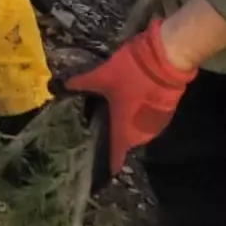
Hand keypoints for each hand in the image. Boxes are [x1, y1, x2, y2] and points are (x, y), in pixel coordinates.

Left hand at [65, 17, 195, 176]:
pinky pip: (147, 119)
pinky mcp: (166, 113)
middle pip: (125, 141)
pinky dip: (139, 114)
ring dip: (128, 122)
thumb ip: (81, 83)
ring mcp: (157, 126)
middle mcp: (142, 136)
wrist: (166, 59)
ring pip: (137, 129)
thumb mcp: (102, 76)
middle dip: (113, 134)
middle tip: (98, 123)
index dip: (105, 163)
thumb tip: (59, 86)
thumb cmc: (131, 73)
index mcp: (125, 133)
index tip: (95, 167)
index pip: (115, 158)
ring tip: (113, 110)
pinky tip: (131, 100)